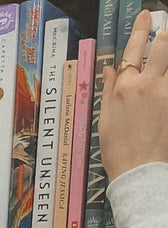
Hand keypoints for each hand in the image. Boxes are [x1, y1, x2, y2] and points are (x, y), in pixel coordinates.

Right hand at [100, 9, 167, 182]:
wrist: (137, 172)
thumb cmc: (119, 150)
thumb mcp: (105, 119)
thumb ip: (109, 90)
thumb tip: (110, 70)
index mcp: (125, 87)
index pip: (135, 48)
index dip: (142, 28)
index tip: (147, 16)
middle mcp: (146, 85)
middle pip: (163, 46)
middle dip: (166, 36)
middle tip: (166, 33)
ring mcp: (164, 94)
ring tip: (165, 62)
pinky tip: (163, 86)